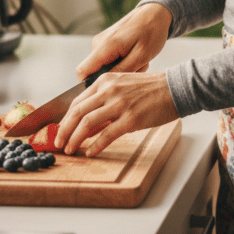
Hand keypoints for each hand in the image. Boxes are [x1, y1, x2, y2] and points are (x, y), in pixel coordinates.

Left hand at [54, 69, 178, 156]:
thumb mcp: (123, 87)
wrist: (174, 88)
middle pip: (78, 112)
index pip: (77, 101)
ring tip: (70, 149)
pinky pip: (107, 134)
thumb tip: (87, 126)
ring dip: (75, 139)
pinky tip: (90, 152)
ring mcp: (120, 104)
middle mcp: (109, 90)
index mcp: (105, 80)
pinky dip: (96, 145)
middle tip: (59, 143)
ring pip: (88, 123)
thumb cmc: (150, 89)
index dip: (65, 118)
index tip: (59, 130)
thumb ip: (104, 102)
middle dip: (64, 130)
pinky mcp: (131, 119)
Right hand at [74, 2, 172, 81]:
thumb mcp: (141, 56)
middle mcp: (98, 42)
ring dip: (122, 69)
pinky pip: (109, 59)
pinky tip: (136, 56)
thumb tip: (103, 84)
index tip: (108, 91)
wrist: (155, 12)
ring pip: (105, 66)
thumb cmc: (151, 32)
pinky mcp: (106, 41)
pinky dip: (123, 61)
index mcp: (105, 45)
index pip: (82, 71)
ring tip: (140, 61)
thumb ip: (121, 71)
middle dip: (115, 76)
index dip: (88, 86)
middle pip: (96, 71)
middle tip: (138, 69)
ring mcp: (101, 41)